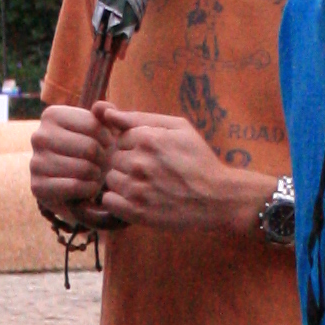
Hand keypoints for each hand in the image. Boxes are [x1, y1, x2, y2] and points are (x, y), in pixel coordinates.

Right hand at [29, 103, 109, 217]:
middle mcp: (39, 136)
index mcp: (51, 115)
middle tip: (102, 163)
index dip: (108, 139)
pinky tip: (89, 186)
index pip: (93, 126)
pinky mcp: (37, 186)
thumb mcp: (103, 127)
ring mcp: (35, 162)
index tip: (107, 145)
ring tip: (95, 174)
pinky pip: (75, 187)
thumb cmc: (93, 150)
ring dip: (97, 175)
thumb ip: (107, 113)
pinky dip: (89, 189)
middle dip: (103, 159)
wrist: (76, 182)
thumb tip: (101, 108)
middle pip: (89, 148)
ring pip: (83, 169)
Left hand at [90, 106, 253, 233]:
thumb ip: (141, 118)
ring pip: (111, 180)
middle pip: (114, 159)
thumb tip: (107, 112)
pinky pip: (108, 201)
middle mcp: (139, 162)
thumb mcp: (179, 128)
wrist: (216, 198)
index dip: (135, 146)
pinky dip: (118, 201)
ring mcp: (136, 188)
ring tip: (146, 186)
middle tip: (151, 172)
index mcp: (148, 138)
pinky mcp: (136, 212)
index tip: (152, 155)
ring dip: (123, 182)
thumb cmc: (199, 160)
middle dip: (128, 163)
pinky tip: (136, 200)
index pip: (121, 138)